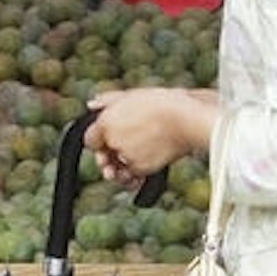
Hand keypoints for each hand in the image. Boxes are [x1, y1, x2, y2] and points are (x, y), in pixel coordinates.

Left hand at [85, 86, 214, 181]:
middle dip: (107, 157)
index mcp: (107, 121)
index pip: (89, 139)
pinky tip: (135, 178)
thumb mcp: (133, 95)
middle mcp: (113, 140)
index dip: (97, 140)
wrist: (187, 118)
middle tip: (115, 157)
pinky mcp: (141, 168)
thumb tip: (92, 105)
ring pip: (115, 169)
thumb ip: (109, 100)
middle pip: (102, 156)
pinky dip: (131, 180)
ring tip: (124, 170)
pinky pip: (130, 178)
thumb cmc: (164, 103)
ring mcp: (126, 155)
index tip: (106, 140)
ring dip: (118, 171)